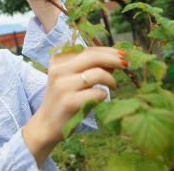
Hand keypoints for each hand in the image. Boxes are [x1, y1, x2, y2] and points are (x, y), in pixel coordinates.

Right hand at [22, 47, 125, 166]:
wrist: (47, 123)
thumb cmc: (64, 98)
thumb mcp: (71, 78)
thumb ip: (89, 67)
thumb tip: (114, 59)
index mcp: (58, 61)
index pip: (87, 50)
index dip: (107, 50)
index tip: (122, 54)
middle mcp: (58, 70)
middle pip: (93, 57)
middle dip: (113, 59)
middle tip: (126, 64)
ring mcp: (63, 86)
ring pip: (98, 73)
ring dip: (111, 79)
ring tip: (114, 86)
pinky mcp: (70, 102)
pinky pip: (97, 93)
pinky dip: (104, 95)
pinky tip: (101, 98)